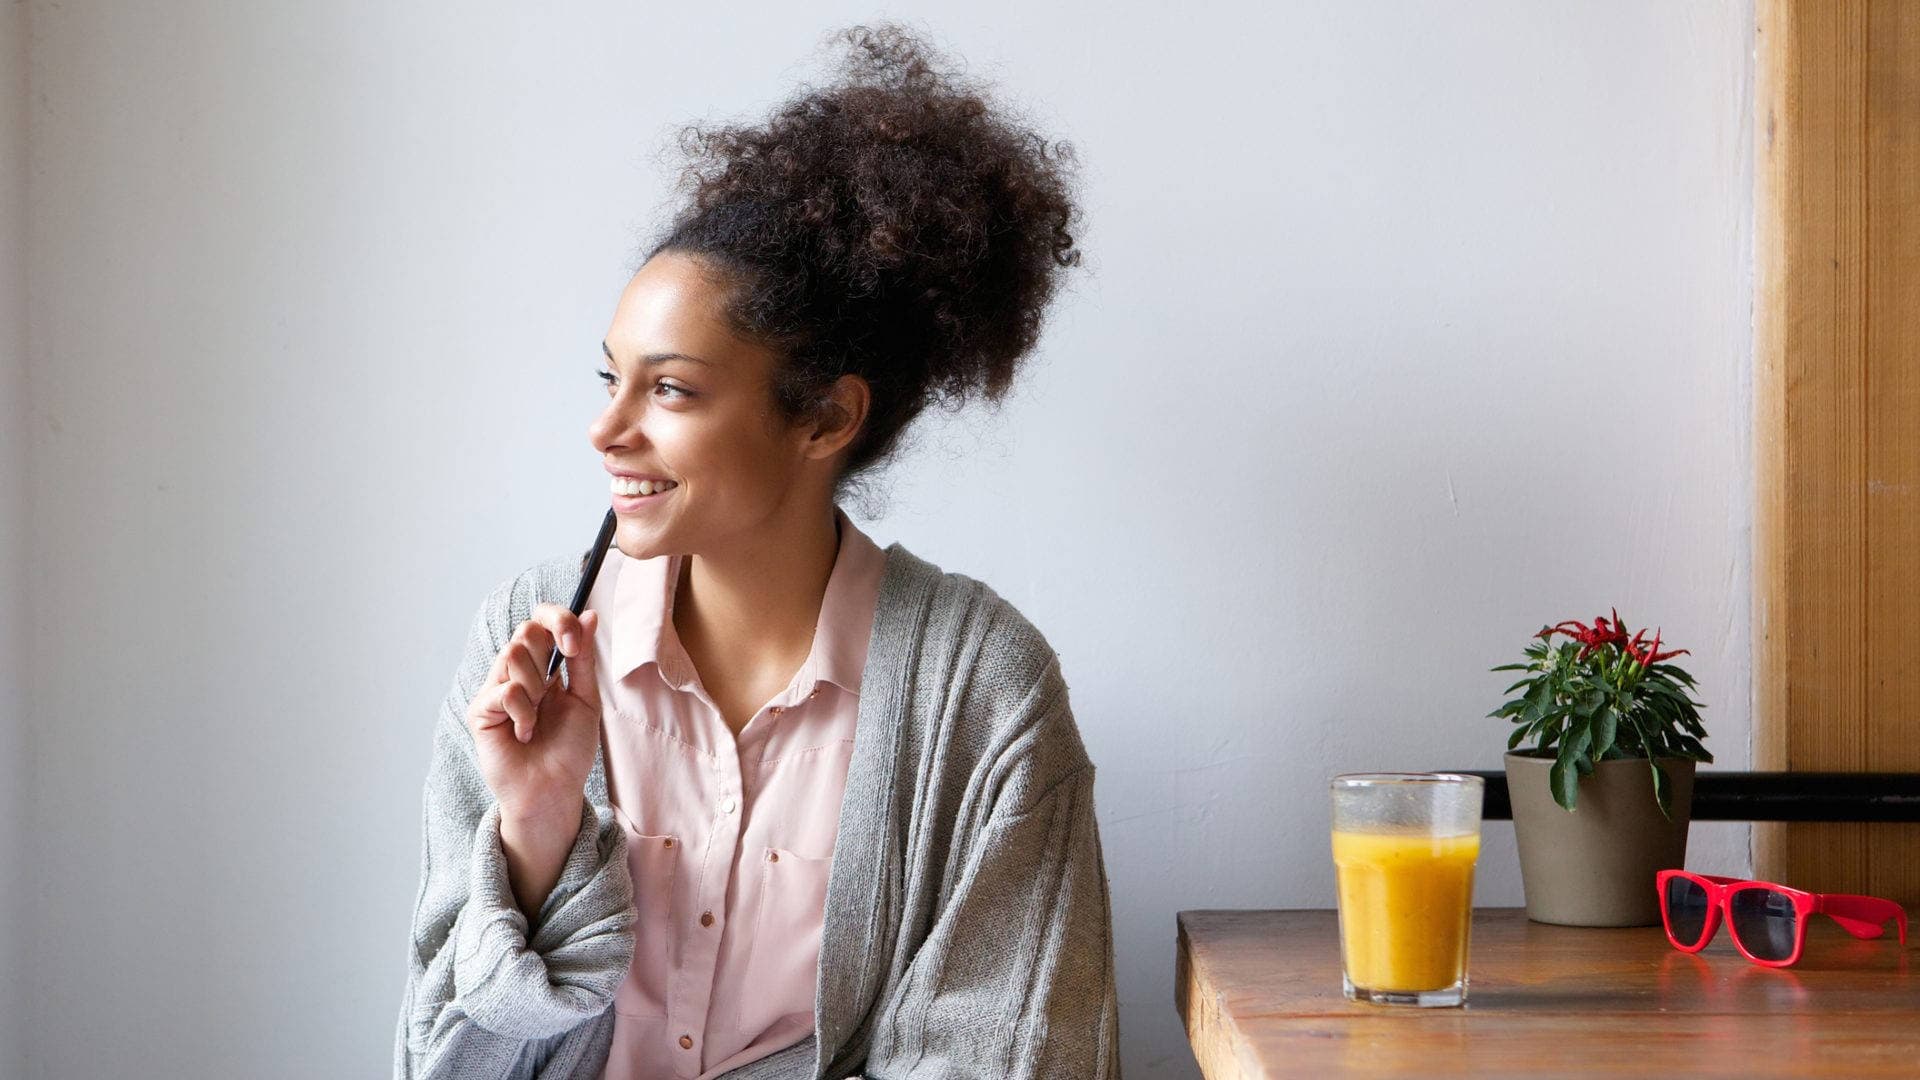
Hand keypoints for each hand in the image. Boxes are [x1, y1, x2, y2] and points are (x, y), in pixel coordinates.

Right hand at [465, 603, 602, 823]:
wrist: (554, 790)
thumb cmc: (569, 749)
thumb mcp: (585, 698)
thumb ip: (584, 659)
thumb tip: (591, 616)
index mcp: (544, 666)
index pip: (541, 621)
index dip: (557, 619)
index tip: (574, 643)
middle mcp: (517, 673)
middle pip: (525, 629)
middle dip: (548, 652)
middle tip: (556, 686)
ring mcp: (495, 689)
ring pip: (511, 654)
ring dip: (536, 687)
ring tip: (539, 717)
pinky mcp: (480, 711)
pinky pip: (503, 690)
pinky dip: (523, 713)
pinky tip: (525, 734)